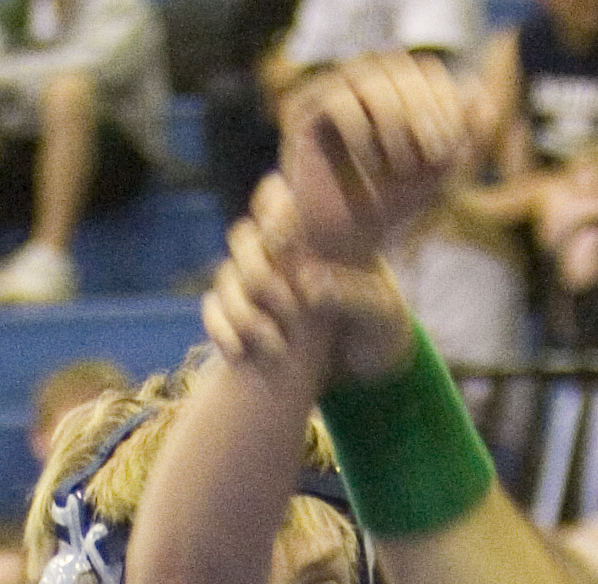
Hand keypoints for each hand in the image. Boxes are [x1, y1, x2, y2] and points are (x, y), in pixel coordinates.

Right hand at [202, 172, 413, 385]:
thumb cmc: (381, 328)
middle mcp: (281, 257)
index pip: (276, 198)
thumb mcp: (379, 311)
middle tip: (287, 304)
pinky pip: (215, 314)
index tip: (286, 240)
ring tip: (278, 345)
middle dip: (255, 267)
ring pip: (227, 279)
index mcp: (314, 237)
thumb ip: (349, 294)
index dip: (272, 208)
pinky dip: (221, 330)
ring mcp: (261, 290)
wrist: (369, 371)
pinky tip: (240, 353)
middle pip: (243, 238)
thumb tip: (307, 284)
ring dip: (241, 308)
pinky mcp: (247, 323)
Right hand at [279, 51, 472, 264]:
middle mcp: (363, 87)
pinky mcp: (305, 115)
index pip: (427, 72)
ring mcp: (332, 96)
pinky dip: (364, 137)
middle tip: (434, 155)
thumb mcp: (436, 174)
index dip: (445, 101)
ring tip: (403, 168)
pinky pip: (340, 103)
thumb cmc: (390, 209)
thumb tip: (480, 95)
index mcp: (395, 94)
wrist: (344, 244)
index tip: (451, 148)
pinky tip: (374, 169)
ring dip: (396, 123)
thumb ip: (461, 136)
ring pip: (371, 81)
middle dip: (424, 111)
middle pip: (400, 70)